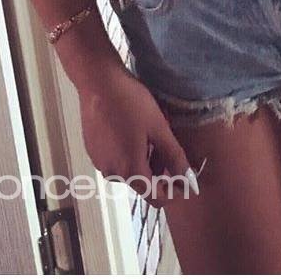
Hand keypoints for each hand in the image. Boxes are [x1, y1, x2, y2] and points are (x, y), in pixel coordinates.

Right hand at [78, 62, 198, 206]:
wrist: (98, 82)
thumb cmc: (131, 102)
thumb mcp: (159, 128)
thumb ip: (175, 157)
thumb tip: (189, 181)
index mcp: (130, 171)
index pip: (155, 197)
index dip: (172, 191)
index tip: (183, 178)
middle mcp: (112, 173)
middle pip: (142, 182)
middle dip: (157, 168)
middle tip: (163, 140)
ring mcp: (99, 162)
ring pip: (128, 169)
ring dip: (141, 158)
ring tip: (147, 131)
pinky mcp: (92, 150)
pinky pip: (115, 159)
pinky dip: (126, 151)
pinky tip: (130, 128)